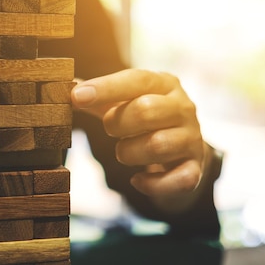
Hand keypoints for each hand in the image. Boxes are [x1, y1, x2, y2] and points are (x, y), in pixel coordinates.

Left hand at [71, 69, 211, 213]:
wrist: (183, 151)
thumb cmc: (145, 121)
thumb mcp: (123, 103)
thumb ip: (97, 97)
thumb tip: (68, 87)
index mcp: (164, 84)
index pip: (136, 80)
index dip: (105, 88)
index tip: (76, 97)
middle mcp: (183, 107)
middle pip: (146, 110)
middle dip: (117, 123)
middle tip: (109, 129)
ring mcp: (193, 138)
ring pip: (157, 145)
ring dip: (130, 153)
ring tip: (124, 152)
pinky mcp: (196, 169)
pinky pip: (176, 180)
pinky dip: (151, 184)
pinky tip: (138, 179)